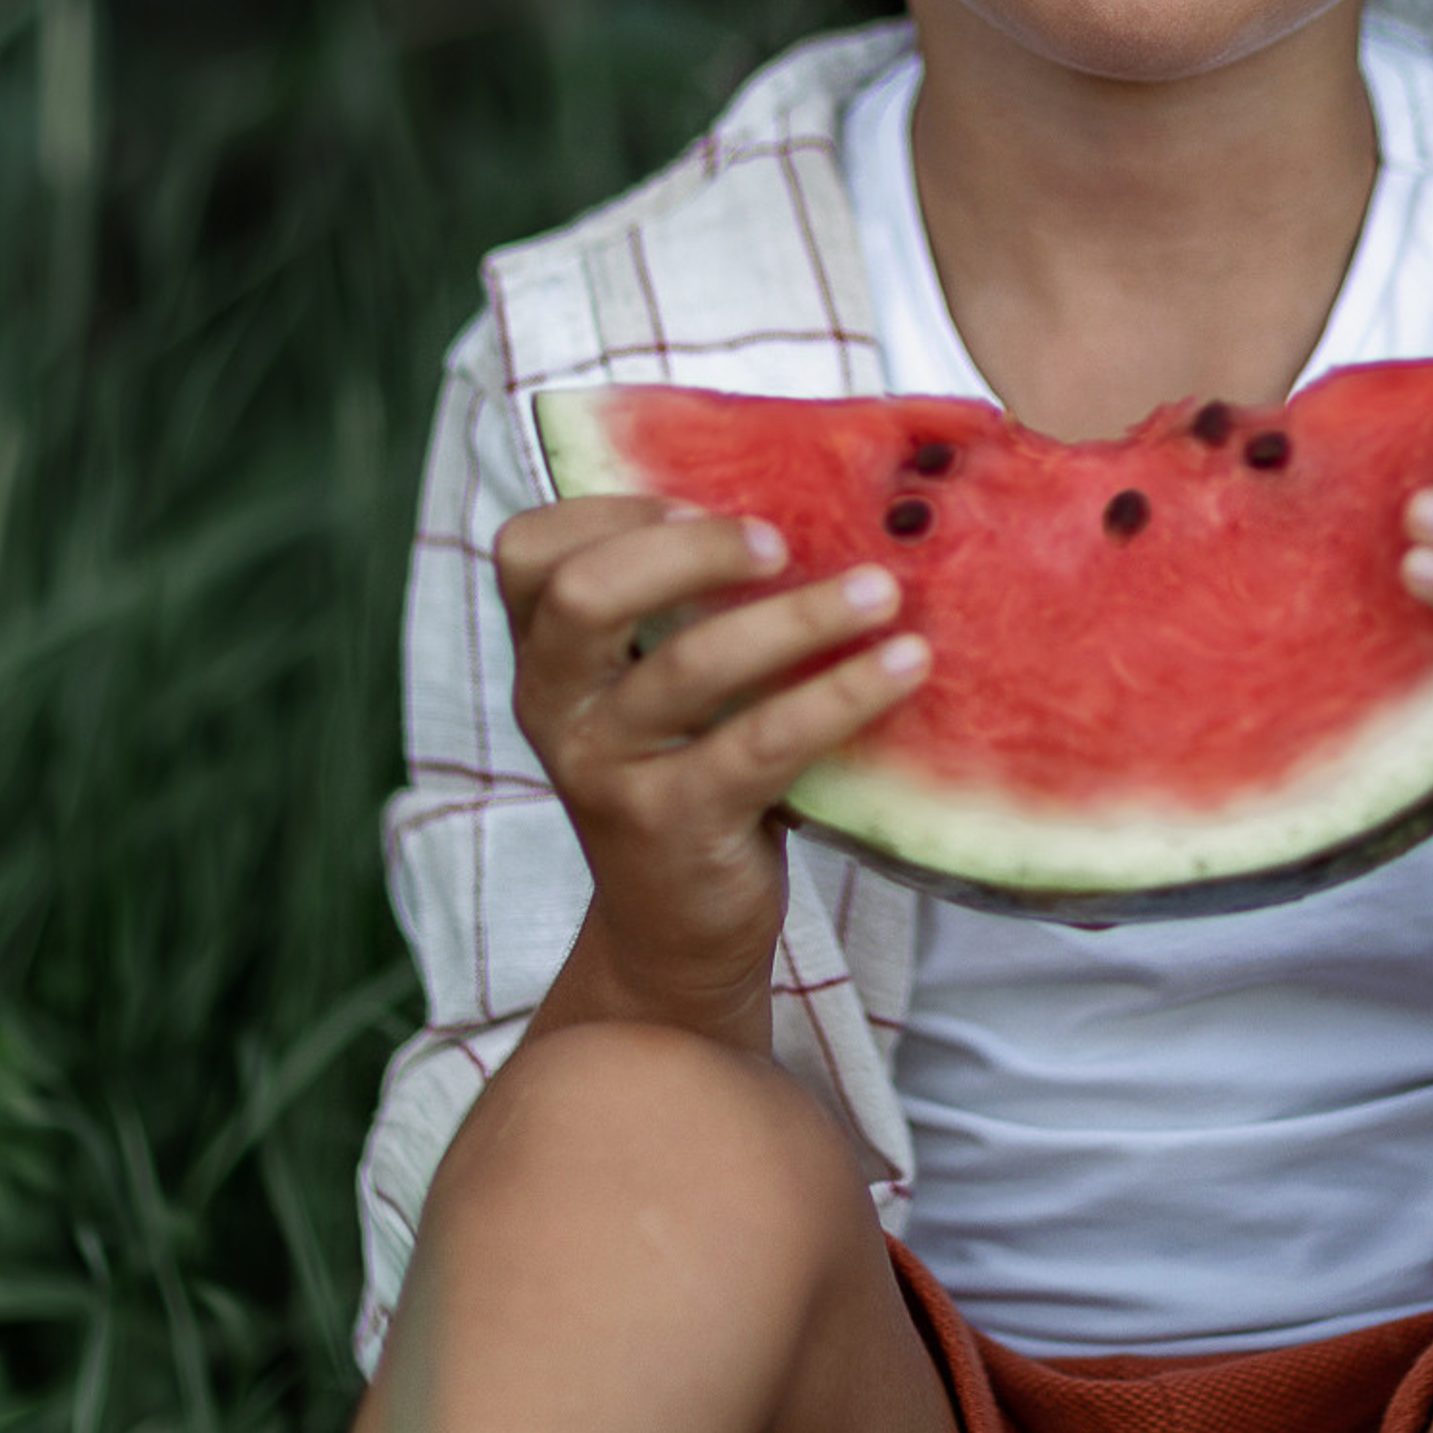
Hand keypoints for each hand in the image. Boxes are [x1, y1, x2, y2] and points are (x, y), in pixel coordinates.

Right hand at [495, 498, 930, 1041]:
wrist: (676, 934)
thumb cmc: (694, 773)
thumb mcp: (669, 686)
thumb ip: (693, 607)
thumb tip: (826, 498)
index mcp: (549, 655)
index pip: (528, 551)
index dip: (610, 509)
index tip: (699, 501)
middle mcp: (555, 707)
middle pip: (583, 593)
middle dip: (691, 550)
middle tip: (783, 543)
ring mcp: (605, 770)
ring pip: (689, 666)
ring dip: (797, 618)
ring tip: (883, 592)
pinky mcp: (671, 826)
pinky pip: (762, 743)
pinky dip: (840, 695)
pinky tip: (905, 665)